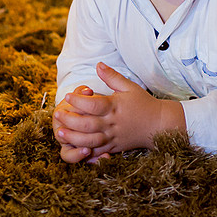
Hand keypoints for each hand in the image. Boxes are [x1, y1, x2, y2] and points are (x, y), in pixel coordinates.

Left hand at [53, 62, 185, 163]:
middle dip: (70, 120)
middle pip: (86, 124)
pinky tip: (74, 146)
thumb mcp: (129, 86)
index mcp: (114, 107)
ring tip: (60, 132)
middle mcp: (112, 123)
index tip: (68, 96)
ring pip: (89, 140)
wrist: (158, 124)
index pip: (92, 104)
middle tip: (58, 114)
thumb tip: (98, 64)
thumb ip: (112, 76)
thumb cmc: (144, 103)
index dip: (77, 101)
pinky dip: (85, 151)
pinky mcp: (114, 147)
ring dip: (73, 137)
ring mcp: (112, 137)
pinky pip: (97, 152)